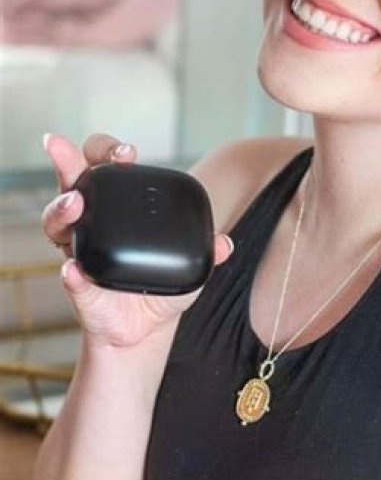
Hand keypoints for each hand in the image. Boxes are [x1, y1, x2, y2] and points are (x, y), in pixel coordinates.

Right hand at [41, 133, 233, 347]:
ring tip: (73, 203)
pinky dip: (71, 273)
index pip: (107, 166)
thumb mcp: (190, 261)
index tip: (126, 152)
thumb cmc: (161, 281)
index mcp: (120, 205)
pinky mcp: (78, 284)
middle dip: (69, 160)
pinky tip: (73, 270)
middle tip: (71, 153)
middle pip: (73, 180)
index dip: (111, 152)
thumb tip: (225, 243)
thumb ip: (206, 248)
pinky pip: (70, 276)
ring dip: (61, 208)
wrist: (146, 326)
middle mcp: (93, 220)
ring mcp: (80, 249)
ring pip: (57, 221)